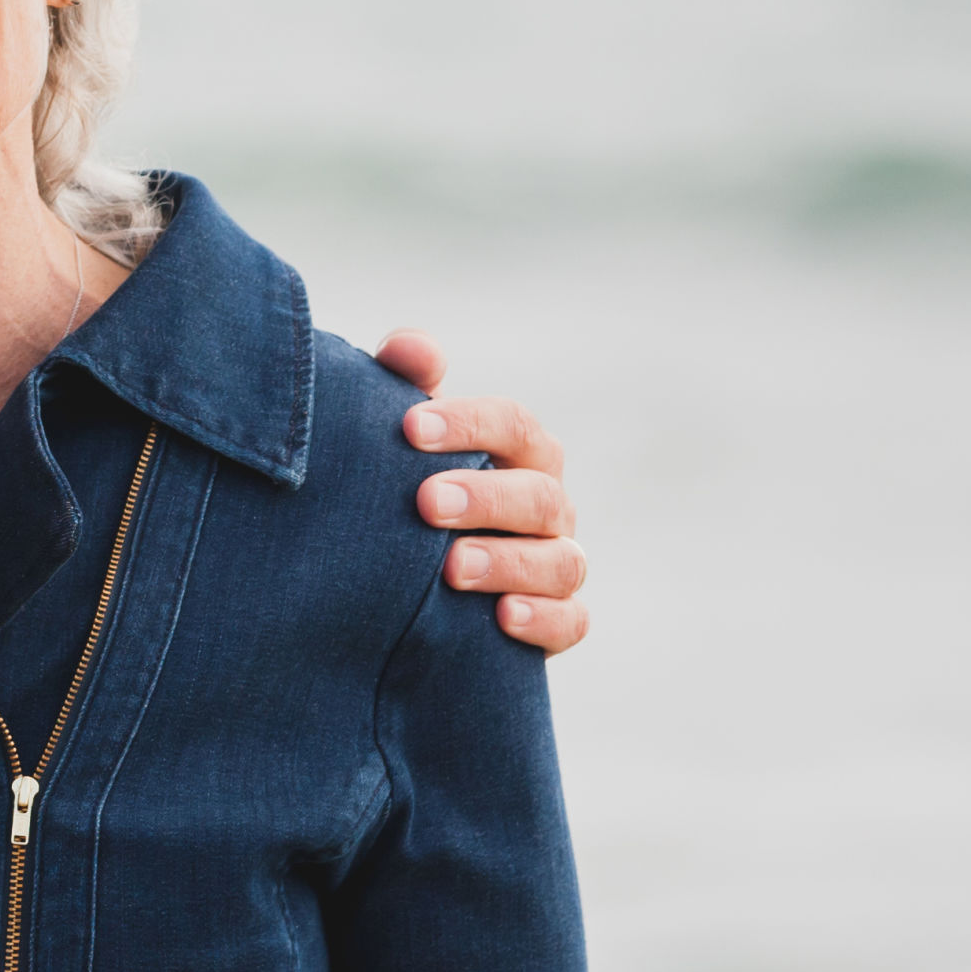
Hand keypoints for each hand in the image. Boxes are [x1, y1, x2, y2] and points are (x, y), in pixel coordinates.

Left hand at [373, 330, 589, 655]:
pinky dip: (544, 619)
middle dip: (485, 498)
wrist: (399, 570)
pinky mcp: (556, 618)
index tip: (410, 427)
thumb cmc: (408, 479)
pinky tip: (502, 617)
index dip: (468, 423)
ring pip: (561, 560)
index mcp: (518, 451)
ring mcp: (557, 561)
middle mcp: (548, 504)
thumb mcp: (404, 435)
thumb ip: (406, 380)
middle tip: (426, 502)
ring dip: (509, 563)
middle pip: (538, 494)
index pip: (512, 424)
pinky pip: (570, 621)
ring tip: (453, 568)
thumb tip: (410, 349)